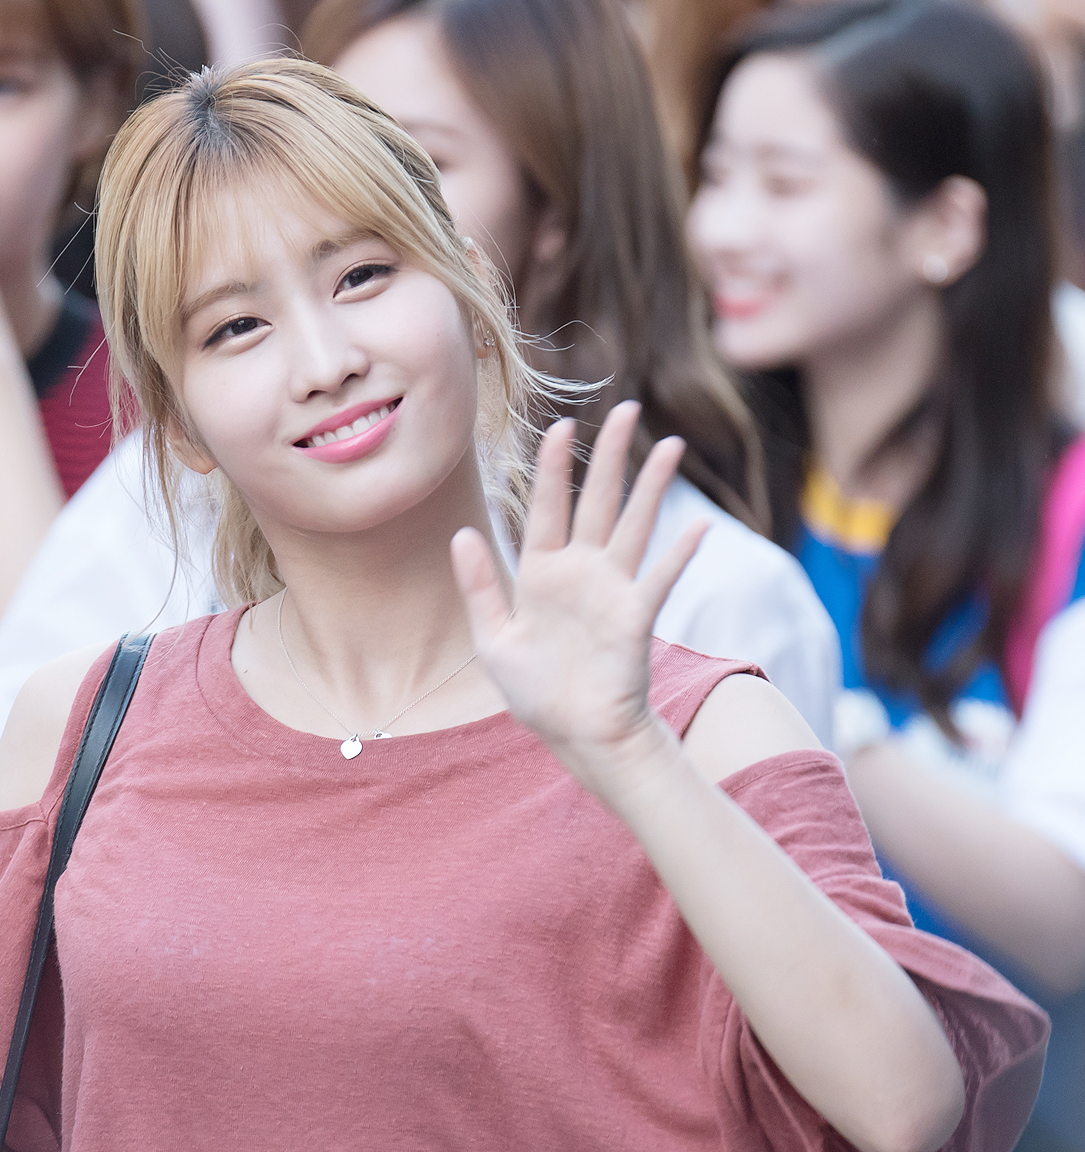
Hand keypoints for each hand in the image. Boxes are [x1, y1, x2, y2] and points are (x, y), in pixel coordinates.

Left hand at [452, 402, 705, 803]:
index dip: (554, 467)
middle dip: (610, 456)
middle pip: (597, 502)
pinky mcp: (635, 617)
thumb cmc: (536, 693)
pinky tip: (697, 525)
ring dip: (652, 486)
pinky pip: (659, 579)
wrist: (575, 734)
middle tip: (624, 409)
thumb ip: (479, 587)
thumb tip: (461, 533)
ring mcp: (612, 592)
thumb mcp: (493, 640)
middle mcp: (581, 574)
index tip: (562, 426)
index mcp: (541, 575)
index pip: (548, 508)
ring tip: (671, 445)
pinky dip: (678, 554)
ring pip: (634, 526)